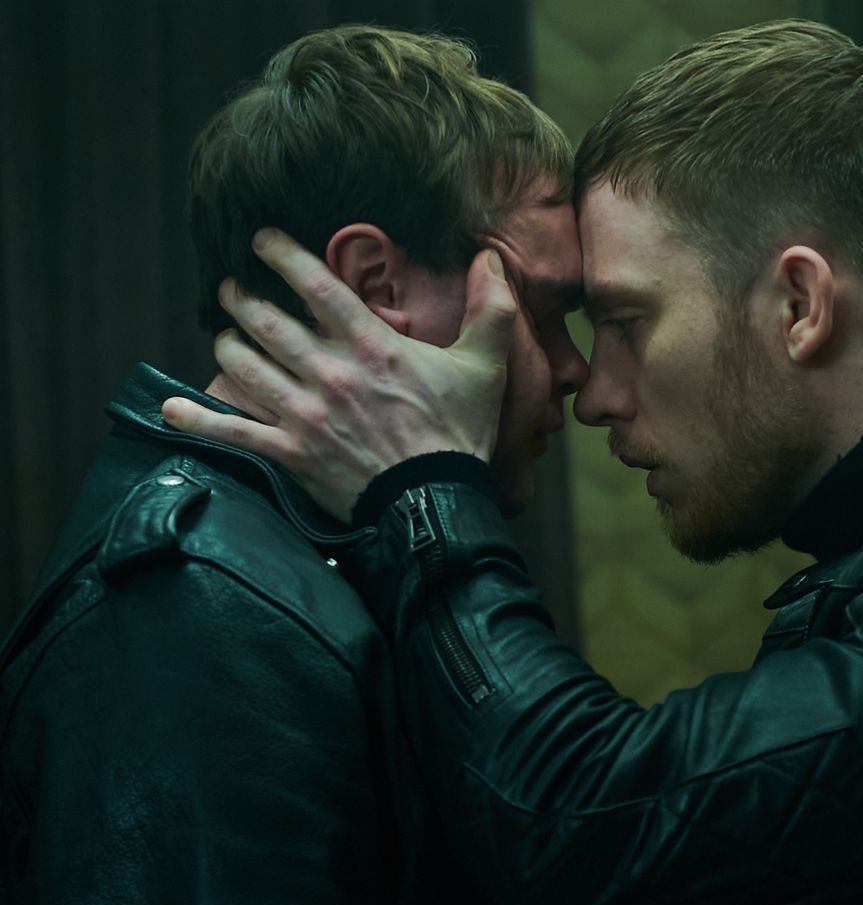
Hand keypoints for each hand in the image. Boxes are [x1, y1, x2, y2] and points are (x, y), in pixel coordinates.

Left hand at [161, 229, 515, 522]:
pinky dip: (199, 420)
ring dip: (226, 345)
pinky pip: (235, 432)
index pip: (315, 285)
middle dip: (241, 297)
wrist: (437, 504)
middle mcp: (330, 373)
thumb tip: (491, 258)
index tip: (260, 240)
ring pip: (245, 367)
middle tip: (232, 287)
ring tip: (224, 335)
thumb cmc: (461, 435)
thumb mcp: (487, 368)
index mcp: (372, 346)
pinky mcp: (293, 453)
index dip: (281, 254)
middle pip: (266, 321)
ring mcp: (306, 415)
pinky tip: (171, 409)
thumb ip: (491, 309)